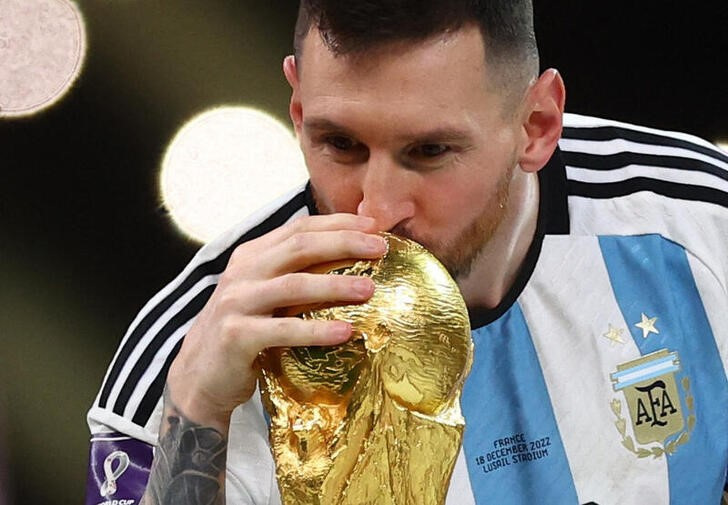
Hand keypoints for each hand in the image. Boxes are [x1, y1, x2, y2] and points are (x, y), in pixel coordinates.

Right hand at [165, 213, 386, 429]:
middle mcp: (242, 272)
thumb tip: (348, 258)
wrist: (199, 377)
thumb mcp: (264, 295)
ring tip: (369, 289)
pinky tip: (346, 332)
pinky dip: (317, 330)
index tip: (374, 226)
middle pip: (299, 246)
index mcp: (252, 256)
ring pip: (293, 284)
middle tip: (380, 248)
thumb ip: (294, 274)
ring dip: (335, 285)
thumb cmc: (243, 332)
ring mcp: (236, 302)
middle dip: (344, 243)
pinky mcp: (236, 336)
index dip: (338, 223)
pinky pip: (283, 330)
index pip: (299, 228)